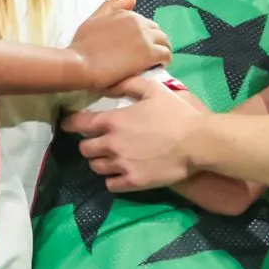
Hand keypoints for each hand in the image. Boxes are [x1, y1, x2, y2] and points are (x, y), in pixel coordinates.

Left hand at [68, 76, 210, 191]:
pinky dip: (113, 180)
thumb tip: (108, 85)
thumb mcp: (154, 89)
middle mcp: (112, 143)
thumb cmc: (176, 114)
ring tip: (111, 160)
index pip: (79, 124)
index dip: (72, 124)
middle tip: (99, 144)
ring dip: (100, 163)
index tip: (71, 126)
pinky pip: (110, 185)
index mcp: (113, 121)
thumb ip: (128, 84)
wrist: (197, 142)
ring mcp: (121, 164)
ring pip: (96, 168)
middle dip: (89, 146)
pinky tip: (121, 174)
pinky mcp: (132, 182)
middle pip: (84, 149)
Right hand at [70, 0, 171, 93]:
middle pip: (157, 31)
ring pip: (165, 41)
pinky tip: (158, 67)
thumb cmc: (82, 44)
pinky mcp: (149, 54)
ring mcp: (145, 37)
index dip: (142, 35)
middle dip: (154, 41)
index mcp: (126, 14)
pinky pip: (166, 54)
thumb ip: (112, 6)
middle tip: (146, 56)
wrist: (79, 63)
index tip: (137, 47)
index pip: (144, 22)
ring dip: (162, 50)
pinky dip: (165, 60)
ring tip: (155, 62)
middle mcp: (139, 22)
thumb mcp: (94, 18)